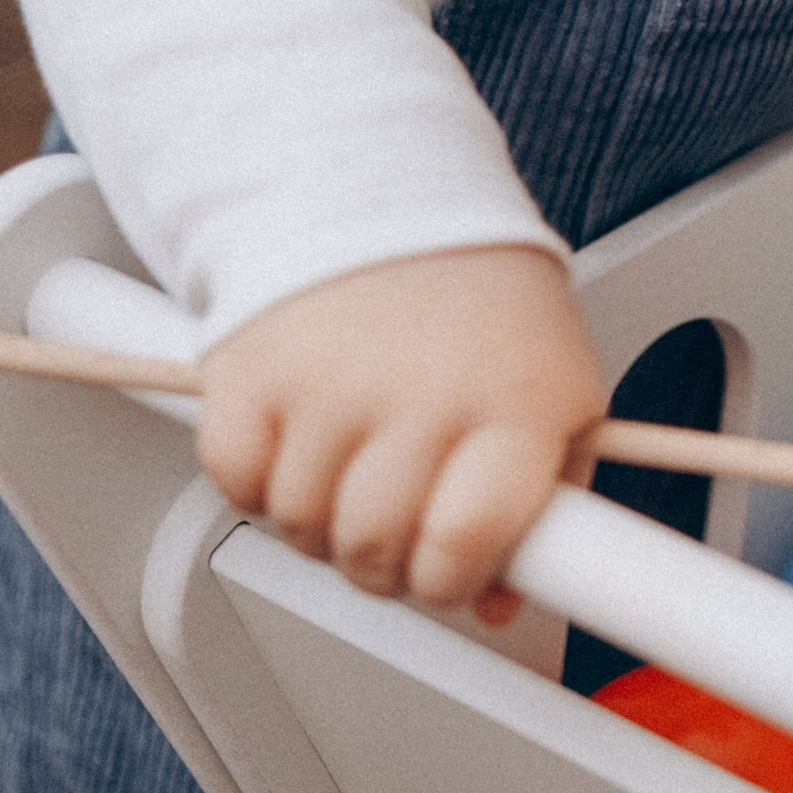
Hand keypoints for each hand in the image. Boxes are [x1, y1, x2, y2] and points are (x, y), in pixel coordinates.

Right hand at [198, 244, 607, 622]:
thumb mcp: (556, 392)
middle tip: (395, 523)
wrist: (385, 191)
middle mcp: (422, 389)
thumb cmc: (477, 304)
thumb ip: (549, 502)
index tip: (451, 568)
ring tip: (350, 469)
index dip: (452, 578)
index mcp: (514, 401)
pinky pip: (237, 482)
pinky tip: (297, 438)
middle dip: (384, 560)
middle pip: (376, 548)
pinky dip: (257, 480)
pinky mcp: (251, 367)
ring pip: (303, 527)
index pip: (467, 545)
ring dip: (320, 522)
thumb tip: (502, 601)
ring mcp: (330, 378)